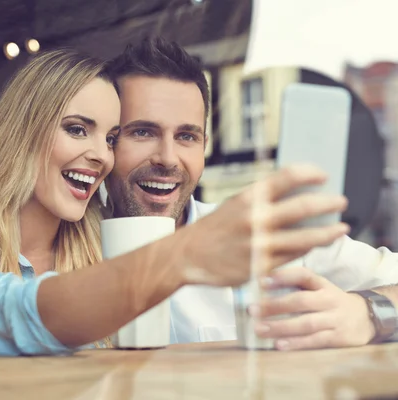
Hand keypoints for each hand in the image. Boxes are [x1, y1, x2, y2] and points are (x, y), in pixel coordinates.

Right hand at [180, 164, 349, 286]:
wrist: (188, 255)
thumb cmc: (213, 229)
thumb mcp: (234, 204)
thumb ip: (262, 199)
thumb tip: (296, 191)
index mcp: (248, 198)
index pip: (288, 177)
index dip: (311, 174)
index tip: (323, 176)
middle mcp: (255, 218)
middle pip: (303, 207)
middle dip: (328, 204)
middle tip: (340, 202)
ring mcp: (259, 244)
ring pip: (306, 238)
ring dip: (328, 233)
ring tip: (340, 229)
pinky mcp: (261, 266)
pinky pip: (294, 256)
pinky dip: (308, 249)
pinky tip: (315, 245)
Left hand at [249, 266, 375, 349]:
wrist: (368, 317)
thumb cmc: (330, 301)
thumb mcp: (318, 287)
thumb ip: (293, 284)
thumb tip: (259, 283)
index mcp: (322, 284)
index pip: (303, 275)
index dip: (283, 276)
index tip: (261, 281)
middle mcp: (329, 299)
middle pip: (301, 301)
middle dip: (274, 305)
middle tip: (252, 310)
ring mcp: (335, 319)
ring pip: (306, 323)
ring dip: (281, 327)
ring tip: (259, 329)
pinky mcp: (339, 338)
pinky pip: (316, 341)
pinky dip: (297, 343)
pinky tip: (279, 344)